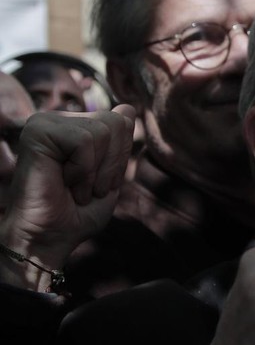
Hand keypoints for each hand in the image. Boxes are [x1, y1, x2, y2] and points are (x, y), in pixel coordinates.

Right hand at [0, 105, 134, 289]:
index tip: (99, 183)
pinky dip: (82, 169)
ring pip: (103, 131)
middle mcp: (59, 120)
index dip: (119, 158)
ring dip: (96, 171)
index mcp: (76, 128)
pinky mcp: (37, 130)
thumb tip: (127, 106)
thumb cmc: (77, 214)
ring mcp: (46, 122)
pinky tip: (63, 182)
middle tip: (88, 188)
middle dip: (111, 164)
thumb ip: (120, 144)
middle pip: (117, 123)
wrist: (48, 238)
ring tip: (75, 188)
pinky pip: (84, 141)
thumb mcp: (110, 177)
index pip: (123, 121)